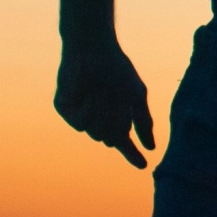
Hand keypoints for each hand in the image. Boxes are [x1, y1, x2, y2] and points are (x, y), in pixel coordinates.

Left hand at [54, 39, 155, 168]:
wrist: (93, 50)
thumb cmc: (117, 69)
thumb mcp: (137, 96)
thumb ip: (144, 122)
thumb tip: (152, 148)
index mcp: (114, 118)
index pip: (124, 142)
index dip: (133, 155)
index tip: (143, 166)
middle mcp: (97, 119)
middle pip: (111, 138)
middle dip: (118, 120)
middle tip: (118, 99)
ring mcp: (80, 115)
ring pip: (96, 133)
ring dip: (104, 113)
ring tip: (103, 92)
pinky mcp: (65, 109)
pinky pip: (80, 124)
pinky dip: (89, 110)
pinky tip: (90, 94)